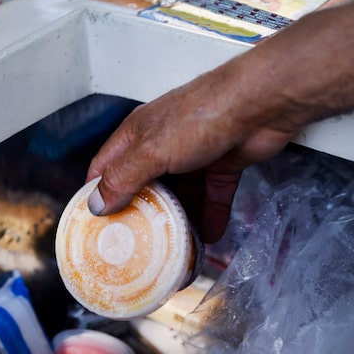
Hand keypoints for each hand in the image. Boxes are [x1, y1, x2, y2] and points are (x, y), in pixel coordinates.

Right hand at [86, 64, 295, 243]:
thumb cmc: (200, 116)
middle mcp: (161, 143)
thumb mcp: (151, 151)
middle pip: (143, 183)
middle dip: (140, 212)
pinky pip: (211, 196)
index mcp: (136, 135)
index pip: (106, 166)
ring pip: (180, 193)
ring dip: (177, 219)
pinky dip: (210, 215)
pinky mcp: (222, 164)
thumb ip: (123, 178)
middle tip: (134, 244)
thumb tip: (96, 204)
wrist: (259, 106)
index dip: (97, 193)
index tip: (94, 224)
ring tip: (173, 247)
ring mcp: (192, 154)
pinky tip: (208, 237)